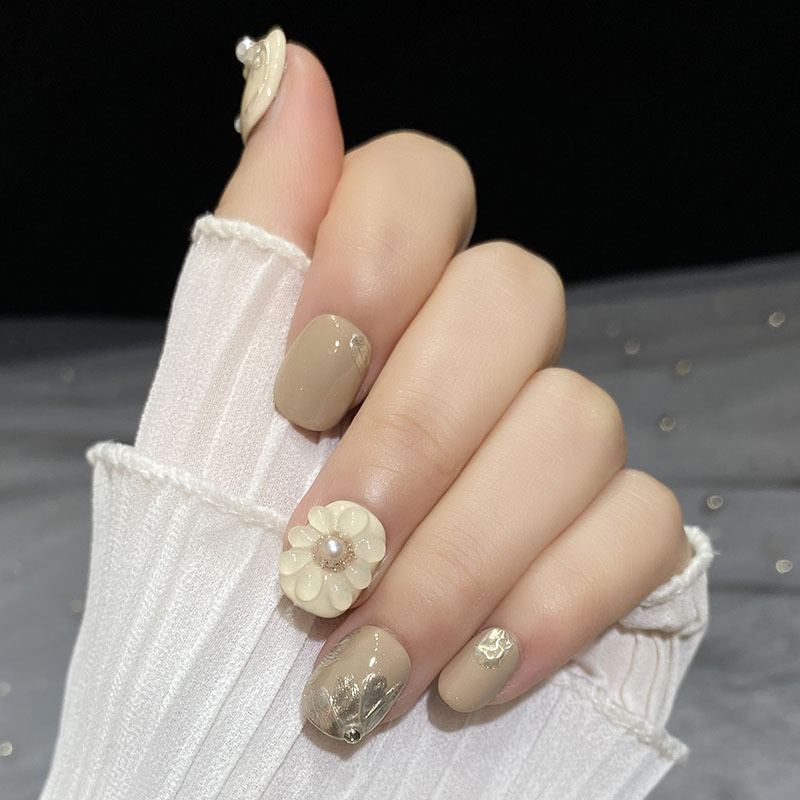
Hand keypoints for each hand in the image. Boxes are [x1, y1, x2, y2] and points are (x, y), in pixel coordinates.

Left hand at [217, 34, 693, 742]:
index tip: (301, 387)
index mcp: (379, 302)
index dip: (376, 259)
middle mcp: (480, 351)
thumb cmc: (221, 576)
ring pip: (579, 421)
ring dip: (462, 555)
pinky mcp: (617, 534)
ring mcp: (558, 440)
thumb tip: (286, 65)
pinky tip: (472, 676)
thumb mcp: (205, 416)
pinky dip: (550, 606)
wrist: (259, 720)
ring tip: (370, 659)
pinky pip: (642, 526)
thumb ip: (250, 257)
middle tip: (324, 563)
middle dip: (415, 439)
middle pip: (516, 299)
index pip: (422, 180)